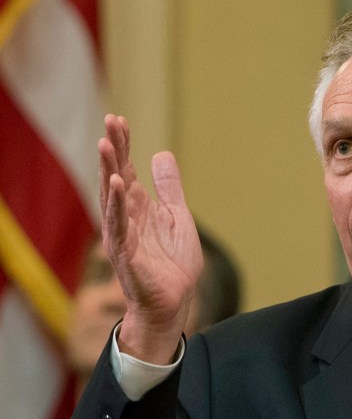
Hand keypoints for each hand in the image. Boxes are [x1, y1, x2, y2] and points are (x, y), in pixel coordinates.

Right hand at [99, 114, 202, 363]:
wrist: (175, 300)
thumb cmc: (172, 262)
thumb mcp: (177, 216)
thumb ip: (169, 187)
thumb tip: (161, 153)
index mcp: (139, 207)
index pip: (127, 169)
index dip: (124, 145)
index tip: (118, 119)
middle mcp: (126, 217)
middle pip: (116, 176)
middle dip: (114, 149)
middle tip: (110, 120)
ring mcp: (122, 234)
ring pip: (112, 197)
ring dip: (108, 170)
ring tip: (106, 144)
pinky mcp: (125, 253)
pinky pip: (119, 225)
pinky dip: (117, 204)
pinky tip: (116, 183)